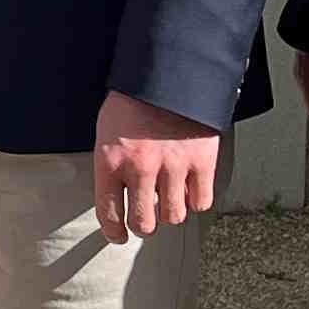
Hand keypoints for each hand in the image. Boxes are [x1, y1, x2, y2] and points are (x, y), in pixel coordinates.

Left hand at [92, 90, 221, 241]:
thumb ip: (111, 166)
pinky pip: (201, 202)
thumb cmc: (133, 101)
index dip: (114, 231)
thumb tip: (119, 198)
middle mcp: (141, 169)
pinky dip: (195, 200)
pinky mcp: (202, 161)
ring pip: (174, 216)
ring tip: (168, 199)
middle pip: (144, 223)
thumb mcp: (106, 131)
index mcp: (111, 161)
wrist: (169, 73)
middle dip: (144, 224)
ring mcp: (173, 167)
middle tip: (146, 217)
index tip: (118, 235)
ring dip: (170, 212)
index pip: (109, 213)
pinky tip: (189, 189)